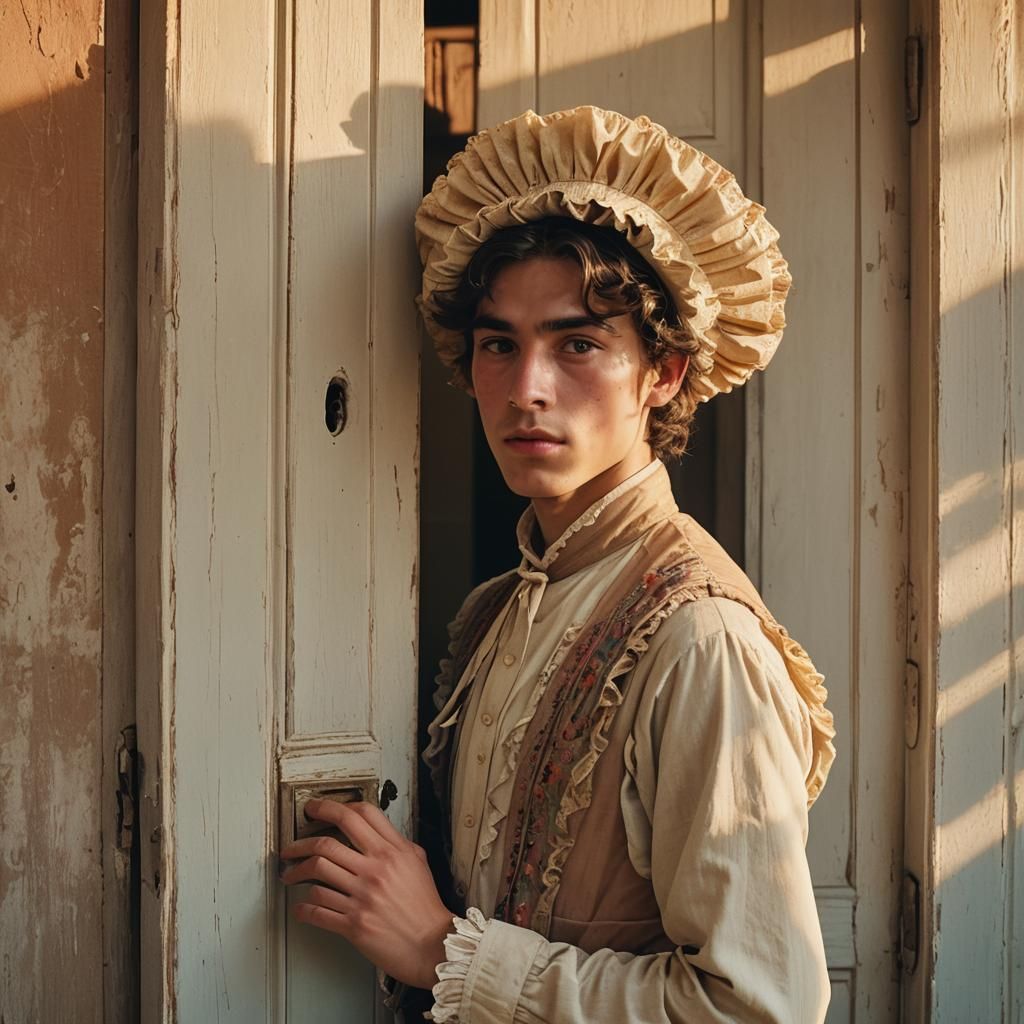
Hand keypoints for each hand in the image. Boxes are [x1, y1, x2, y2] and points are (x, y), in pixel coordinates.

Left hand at [280, 799, 452, 988]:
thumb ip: (395, 842)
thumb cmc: (424, 905)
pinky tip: (300, 906)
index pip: (358, 815)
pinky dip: (303, 908)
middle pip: (327, 842)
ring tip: (289, 873)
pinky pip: (318, 910)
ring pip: (317, 871)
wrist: (431, 943)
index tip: (317, 810)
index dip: (331, 807)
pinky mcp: (353, 924)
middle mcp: (375, 870)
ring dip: (296, 871)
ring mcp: (362, 897)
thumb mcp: (417, 861)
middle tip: (291, 845)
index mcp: (392, 851)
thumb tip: (372, 830)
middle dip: (301, 840)